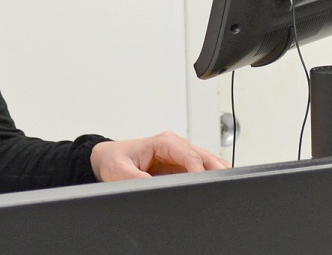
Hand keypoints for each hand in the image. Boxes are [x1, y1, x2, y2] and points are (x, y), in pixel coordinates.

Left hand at [89, 131, 229, 181]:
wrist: (108, 159)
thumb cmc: (113, 160)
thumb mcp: (119, 171)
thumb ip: (136, 179)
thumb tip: (153, 186)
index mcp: (163, 142)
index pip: (190, 155)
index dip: (200, 170)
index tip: (204, 185)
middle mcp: (175, 145)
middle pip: (205, 156)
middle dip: (216, 171)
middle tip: (224, 188)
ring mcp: (180, 155)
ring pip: (207, 162)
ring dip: (216, 174)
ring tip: (223, 190)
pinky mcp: (180, 166)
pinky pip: (201, 170)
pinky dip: (210, 178)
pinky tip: (213, 189)